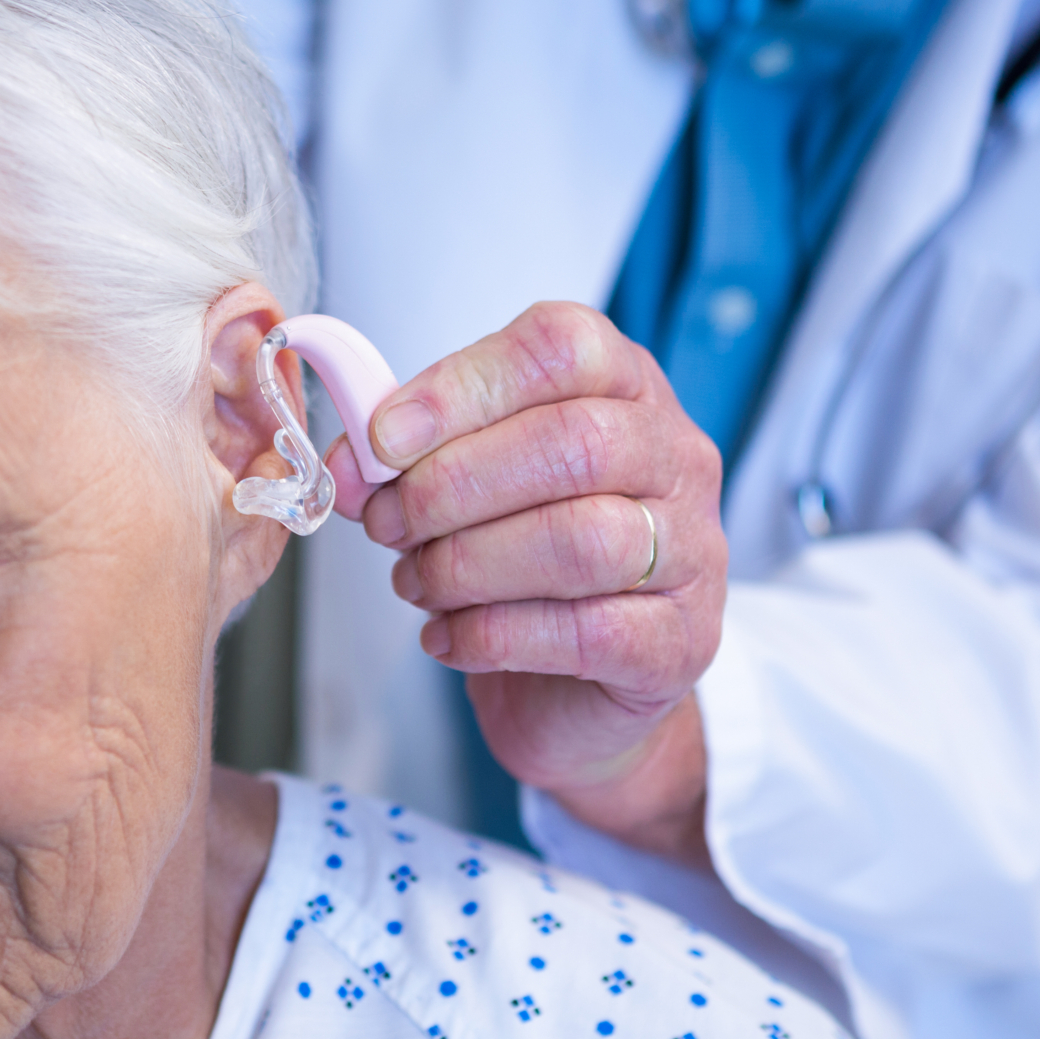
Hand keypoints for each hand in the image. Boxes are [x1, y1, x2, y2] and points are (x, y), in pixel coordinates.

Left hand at [328, 302, 726, 863]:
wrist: (575, 691)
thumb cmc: (519, 565)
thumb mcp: (462, 485)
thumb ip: (407, 458)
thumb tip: (348, 464)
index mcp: (624, 387)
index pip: (562, 347)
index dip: (462, 386)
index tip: (383, 438)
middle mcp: (676, 457)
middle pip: (575, 442)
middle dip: (453, 484)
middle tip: (387, 524)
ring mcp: (691, 551)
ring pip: (582, 539)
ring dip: (468, 564)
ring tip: (414, 583)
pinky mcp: (680, 642)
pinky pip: (588, 631)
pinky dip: (493, 634)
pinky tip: (449, 638)